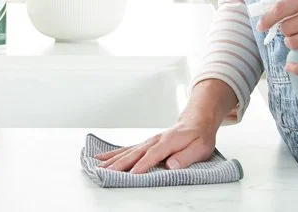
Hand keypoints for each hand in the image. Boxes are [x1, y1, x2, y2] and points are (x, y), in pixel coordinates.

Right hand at [94, 117, 216, 173]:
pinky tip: (103, 157)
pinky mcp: (146, 144)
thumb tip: (171, 165)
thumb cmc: (199, 135)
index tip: (131, 176)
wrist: (197, 121)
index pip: (153, 155)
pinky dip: (114, 153)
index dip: (142, 166)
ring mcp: (149, 141)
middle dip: (119, 164)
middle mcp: (155, 141)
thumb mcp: (200, 147)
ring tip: (97, 165)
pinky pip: (127, 149)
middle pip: (135, 153)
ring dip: (112, 159)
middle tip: (104, 173)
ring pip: (127, 151)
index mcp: (169, 142)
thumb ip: (186, 157)